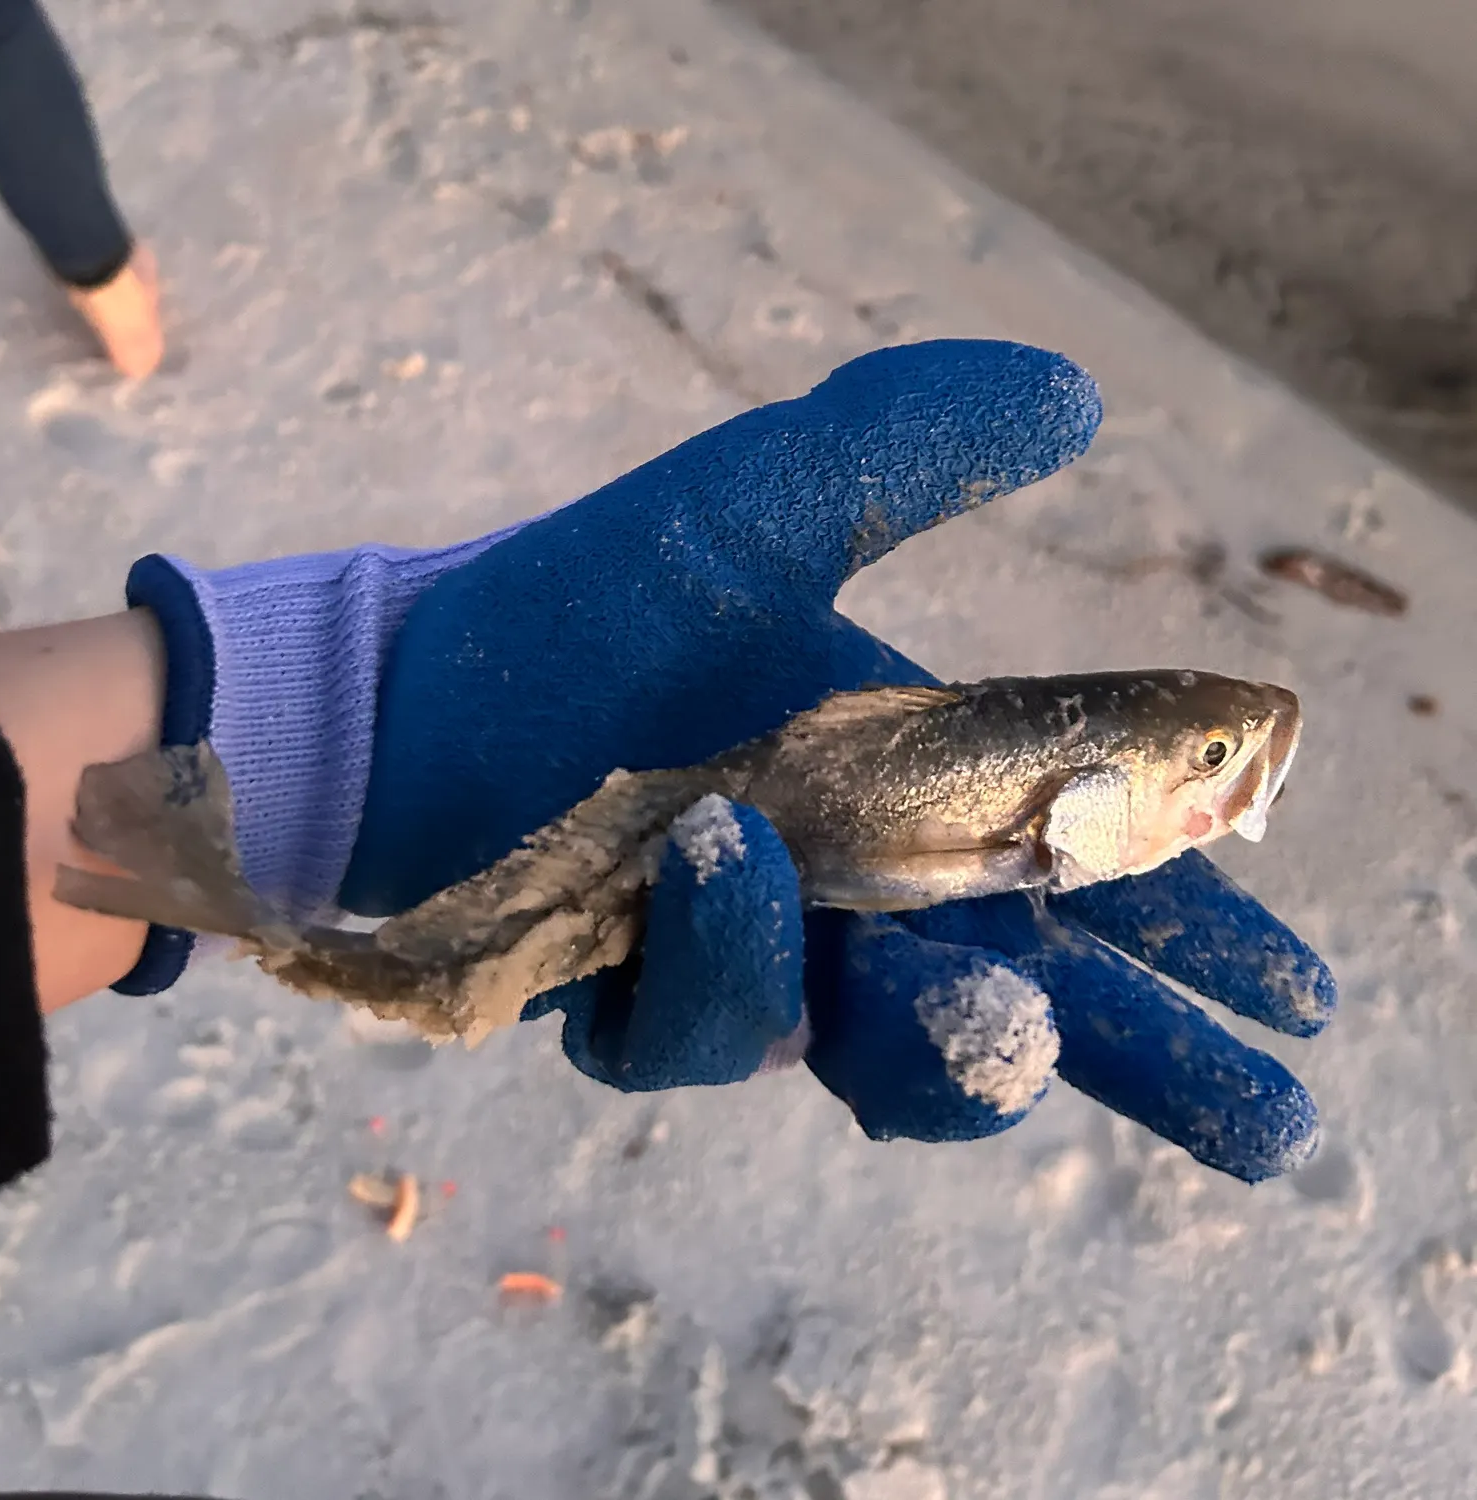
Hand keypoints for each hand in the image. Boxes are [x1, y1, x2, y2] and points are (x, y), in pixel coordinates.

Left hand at [338, 339, 1333, 1181]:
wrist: (403, 695)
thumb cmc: (577, 609)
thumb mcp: (754, 506)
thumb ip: (903, 446)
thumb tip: (1078, 391)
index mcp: (903, 793)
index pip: (1077, 876)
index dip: (1192, 933)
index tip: (1295, 990)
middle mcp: (843, 896)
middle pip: (1027, 1007)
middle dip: (1149, 1067)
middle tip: (1269, 1122)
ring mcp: (750, 963)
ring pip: (890, 1055)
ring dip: (947, 1039)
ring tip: (984, 999)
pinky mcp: (642, 1009)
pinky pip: (715, 1032)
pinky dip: (732, 961)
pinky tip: (719, 863)